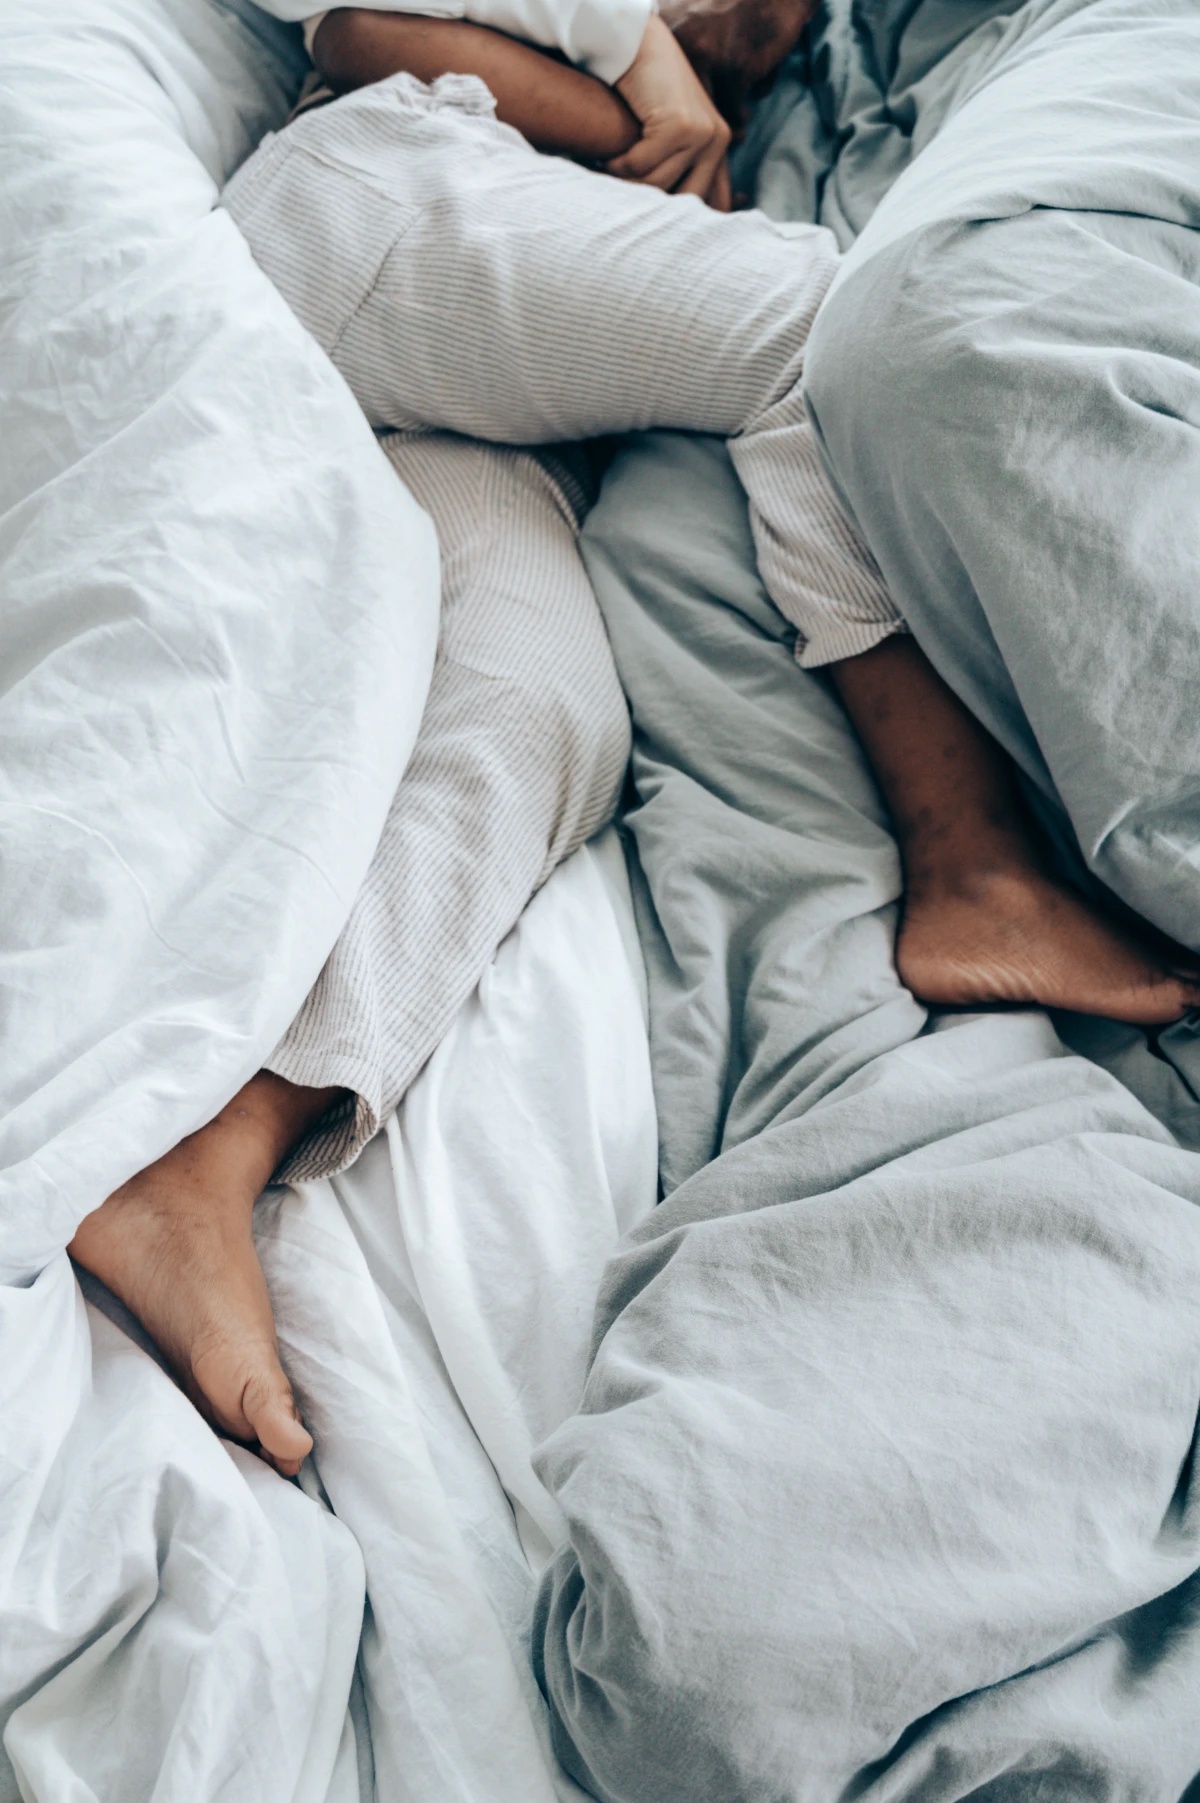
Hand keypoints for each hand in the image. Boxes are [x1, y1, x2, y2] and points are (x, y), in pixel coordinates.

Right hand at [610, 14, 731, 208]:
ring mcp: (701, 133)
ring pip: (658, 185)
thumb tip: (674, 227)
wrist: (638, 46)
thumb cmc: (646, 95)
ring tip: (610, 176)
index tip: (660, 235)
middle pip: (683, 202)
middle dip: (651, 207)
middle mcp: (717, 142)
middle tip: (626, 206)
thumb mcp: (670, 135)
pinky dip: (618, 166)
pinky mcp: (678, 126)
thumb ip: (679, 168)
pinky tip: (607, 158)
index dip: (689, 226)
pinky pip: (640, 166)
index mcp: (719, 148)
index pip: (715, 203)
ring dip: (627, 185)